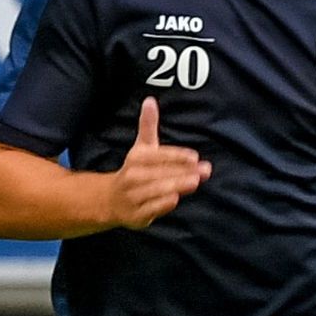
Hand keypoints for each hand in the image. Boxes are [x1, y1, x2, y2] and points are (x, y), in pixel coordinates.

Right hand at [103, 97, 209, 230]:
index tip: (194, 157)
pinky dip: (163, 203)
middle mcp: (132, 177)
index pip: (158, 156)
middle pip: (161, 173)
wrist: (111, 200)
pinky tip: (175, 198)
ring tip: (195, 181)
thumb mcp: (141, 147)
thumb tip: (150, 100)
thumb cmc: (134, 171)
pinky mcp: (136, 214)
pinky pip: (152, 208)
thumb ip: (148, 126)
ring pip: (157, 190)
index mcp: (135, 160)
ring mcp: (133, 197)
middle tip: (205, 170)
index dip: (176, 156)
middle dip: (184, 172)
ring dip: (177, 186)